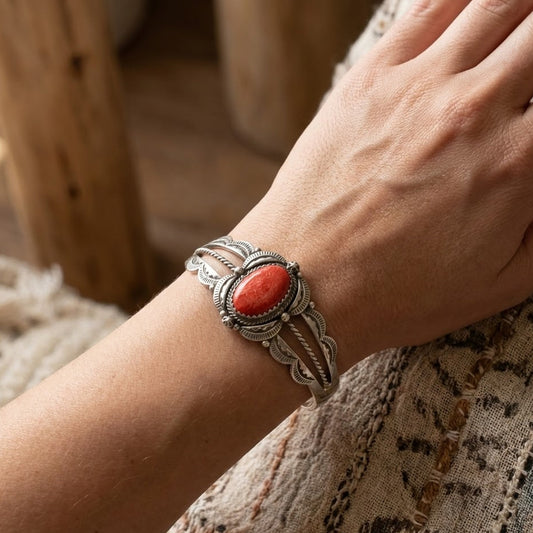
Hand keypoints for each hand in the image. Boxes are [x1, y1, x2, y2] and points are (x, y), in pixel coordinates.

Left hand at [234, 0, 532, 368]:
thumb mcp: (502, 282)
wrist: (303, 284)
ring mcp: (416, 85)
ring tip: (514, 31)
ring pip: (497, 2)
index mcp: (519, 164)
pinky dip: (461, 0)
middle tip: (529, 64)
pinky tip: (471, 11)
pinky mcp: (368, 78)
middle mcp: (474, 109)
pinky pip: (429, 5)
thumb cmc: (398, 294)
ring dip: (516, 11)